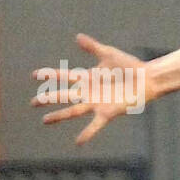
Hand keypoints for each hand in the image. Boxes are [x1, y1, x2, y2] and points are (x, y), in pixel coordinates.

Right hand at [32, 34, 151, 143]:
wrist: (147, 79)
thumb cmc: (129, 66)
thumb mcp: (108, 54)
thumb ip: (92, 47)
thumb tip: (77, 37)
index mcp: (87, 77)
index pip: (63, 76)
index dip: (49, 75)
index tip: (34, 75)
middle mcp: (89, 91)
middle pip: (64, 95)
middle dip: (48, 98)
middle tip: (33, 102)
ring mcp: (96, 103)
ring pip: (73, 110)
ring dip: (59, 116)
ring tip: (45, 120)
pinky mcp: (107, 112)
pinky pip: (95, 125)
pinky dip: (87, 133)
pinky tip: (78, 142)